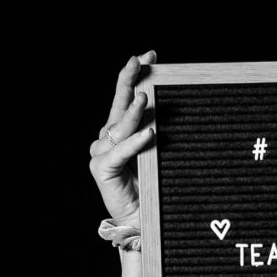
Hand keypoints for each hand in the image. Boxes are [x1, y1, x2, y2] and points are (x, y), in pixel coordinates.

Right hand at [89, 51, 156, 224]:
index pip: (128, 96)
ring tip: (146, 97)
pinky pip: (121, 152)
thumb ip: (158, 130)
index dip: (136, 74)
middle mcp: (107, 137)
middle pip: (119, 103)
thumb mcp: (159, 154)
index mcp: (121, 131)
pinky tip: (149, 134)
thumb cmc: (154, 188)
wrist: (142, 221)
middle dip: (130, 79)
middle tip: (140, 60)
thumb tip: (174, 106)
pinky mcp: (102, 168)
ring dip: (134, 112)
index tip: (151, 54)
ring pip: (119, 127)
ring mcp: (101, 151)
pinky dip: (135, 143)